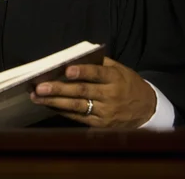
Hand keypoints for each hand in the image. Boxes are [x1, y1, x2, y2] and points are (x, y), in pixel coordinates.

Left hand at [31, 57, 156, 127]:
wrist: (146, 109)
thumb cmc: (127, 83)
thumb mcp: (119, 69)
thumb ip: (99, 63)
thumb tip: (74, 58)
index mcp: (115, 78)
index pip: (97, 73)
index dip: (82, 72)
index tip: (66, 70)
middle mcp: (110, 96)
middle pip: (81, 91)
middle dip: (58, 89)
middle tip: (39, 87)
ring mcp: (105, 112)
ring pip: (76, 106)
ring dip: (54, 102)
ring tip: (37, 97)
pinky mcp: (100, 125)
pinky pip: (78, 118)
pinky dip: (62, 111)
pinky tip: (49, 106)